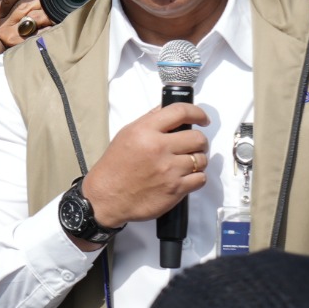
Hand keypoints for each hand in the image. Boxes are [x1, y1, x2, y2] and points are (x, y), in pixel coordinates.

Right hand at [77, 102, 208, 232]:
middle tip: (194, 146)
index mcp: (146, 131)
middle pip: (198, 138)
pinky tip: (186, 177)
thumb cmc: (114, 167)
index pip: (181, 112)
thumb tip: (167, 109)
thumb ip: (149, 120)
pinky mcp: (175, 189)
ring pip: (201, 159)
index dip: (197, 113)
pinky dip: (196, 178)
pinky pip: (200, 179)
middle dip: (199, 141)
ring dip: (198, 161)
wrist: (106, 198)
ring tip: (187, 164)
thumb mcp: (126, 135)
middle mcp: (159, 148)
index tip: (202, 119)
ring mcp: (169, 170)